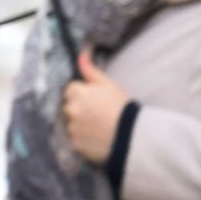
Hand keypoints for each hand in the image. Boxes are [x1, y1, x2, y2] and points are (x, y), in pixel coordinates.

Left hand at [62, 48, 130, 163]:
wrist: (132, 135)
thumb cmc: (122, 107)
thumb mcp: (108, 85)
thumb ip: (90, 70)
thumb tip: (81, 55)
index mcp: (77, 93)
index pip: (71, 90)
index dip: (83, 94)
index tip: (96, 100)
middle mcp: (71, 110)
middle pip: (68, 106)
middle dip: (79, 108)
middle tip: (98, 114)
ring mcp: (71, 128)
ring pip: (70, 123)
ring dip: (79, 124)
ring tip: (98, 127)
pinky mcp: (75, 144)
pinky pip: (74, 139)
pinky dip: (82, 138)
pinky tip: (96, 137)